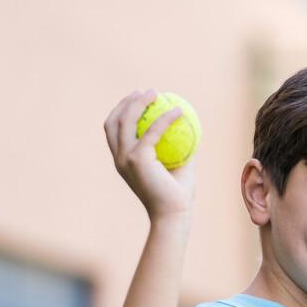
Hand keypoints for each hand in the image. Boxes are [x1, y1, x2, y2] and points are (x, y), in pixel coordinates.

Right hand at [103, 89, 195, 218]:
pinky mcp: (137, 159)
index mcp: (122, 161)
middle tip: (146, 92)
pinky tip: (179, 111)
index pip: (114, 130)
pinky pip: (152, 132)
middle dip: (126, 102)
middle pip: (114, 121)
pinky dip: (164, 118)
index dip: (122, 111)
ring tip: (156, 93)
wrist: (174, 215)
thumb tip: (192, 130)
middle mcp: (119, 158)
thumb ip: (181, 149)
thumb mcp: (179, 168)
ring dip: (139, 103)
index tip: (139, 99)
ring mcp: (125, 158)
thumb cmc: (178, 196)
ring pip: (126, 121)